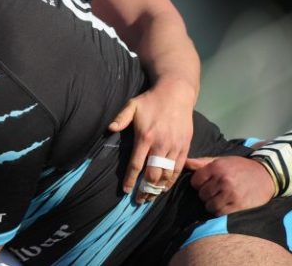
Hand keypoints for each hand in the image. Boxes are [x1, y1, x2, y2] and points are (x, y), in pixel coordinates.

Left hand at [108, 81, 193, 202]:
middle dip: (145, 189)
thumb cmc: (151, 101)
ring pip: (166, 174)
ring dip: (158, 188)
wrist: (176, 94)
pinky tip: (165, 187)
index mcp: (145, 137)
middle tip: (138, 200)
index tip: (126, 191)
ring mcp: (174, 147)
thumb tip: (109, 129)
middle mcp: (161, 145)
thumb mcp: (132, 105)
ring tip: (150, 197)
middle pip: (152, 174)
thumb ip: (120, 118)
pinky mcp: (185, 147)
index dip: (131, 180)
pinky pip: (179, 169)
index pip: (136, 165)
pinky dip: (172, 180)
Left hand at [186, 156, 275, 214]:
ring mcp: (231, 193)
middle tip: (214, 191)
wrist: (265, 174)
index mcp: (216, 167)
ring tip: (219, 198)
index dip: (198, 184)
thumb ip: (201, 163)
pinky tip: (225, 204)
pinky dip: (219, 210)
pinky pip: (220, 212)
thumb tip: (184, 162)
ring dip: (212, 204)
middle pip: (202, 194)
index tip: (205, 183)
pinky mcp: (238, 205)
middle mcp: (223, 180)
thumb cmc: (239, 167)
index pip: (195, 182)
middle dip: (205, 194)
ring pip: (209, 205)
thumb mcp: (221, 160)